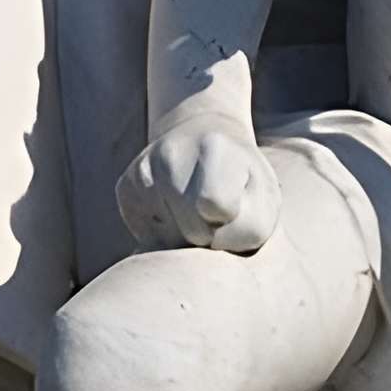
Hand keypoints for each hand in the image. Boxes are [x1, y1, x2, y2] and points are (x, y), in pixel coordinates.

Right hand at [118, 118, 281, 254]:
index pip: (217, 208)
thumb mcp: (264, 199)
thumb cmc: (242, 179)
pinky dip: (167, 235)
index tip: (235, 206)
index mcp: (214, 148)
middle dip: (211, 233)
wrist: (202, 138)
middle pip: (194, 232)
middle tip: (217, 211)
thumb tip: (198, 252)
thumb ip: (248, 230)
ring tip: (197, 209)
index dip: (231, 221)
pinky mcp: (125, 189)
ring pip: (168, 241)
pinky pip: (148, 239)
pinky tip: (177, 211)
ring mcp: (143, 171)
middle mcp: (171, 155)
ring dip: (188, 237)